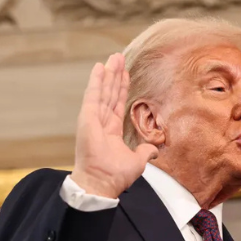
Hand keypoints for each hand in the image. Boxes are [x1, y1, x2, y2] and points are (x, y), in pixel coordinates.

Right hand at [70, 53, 157, 198]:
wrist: (102, 182)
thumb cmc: (115, 176)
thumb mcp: (137, 162)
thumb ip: (144, 152)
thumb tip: (153, 150)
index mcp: (111, 131)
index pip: (117, 103)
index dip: (121, 88)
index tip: (125, 74)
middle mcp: (101, 122)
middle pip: (110, 93)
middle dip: (115, 75)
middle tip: (119, 57)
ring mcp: (93, 118)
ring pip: (103, 90)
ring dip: (108, 73)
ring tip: (113, 57)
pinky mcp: (87, 117)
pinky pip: (93, 95)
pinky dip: (96, 81)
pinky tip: (99, 67)